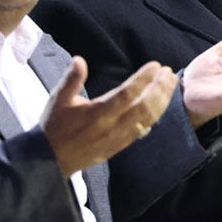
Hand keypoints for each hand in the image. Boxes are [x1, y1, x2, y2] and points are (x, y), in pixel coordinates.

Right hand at [43, 57, 177, 172]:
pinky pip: (144, 129)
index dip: (143, 79)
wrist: (51, 160)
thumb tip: (79, 60)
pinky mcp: (121, 145)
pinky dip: (155, 114)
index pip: (127, 94)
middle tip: (168, 72)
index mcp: (97, 113)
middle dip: (160, 88)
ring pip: (148, 118)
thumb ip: (71, 80)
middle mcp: (112, 127)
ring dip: (162, 100)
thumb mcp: (57, 100)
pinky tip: (161, 102)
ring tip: (170, 83)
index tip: (155, 65)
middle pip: (144, 106)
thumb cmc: (54, 126)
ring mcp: (119, 138)